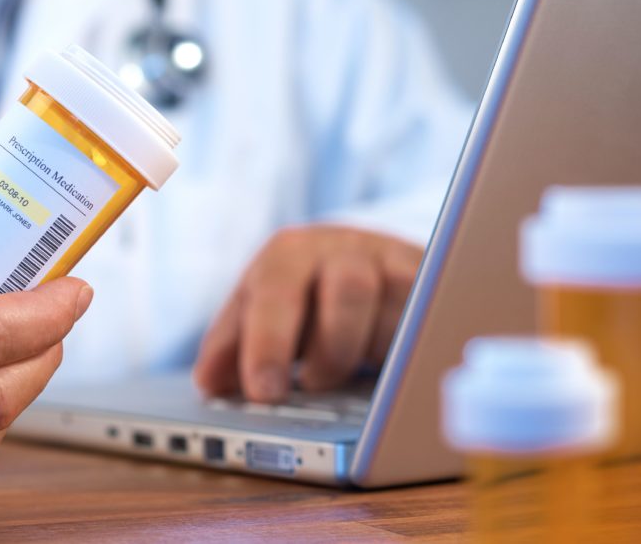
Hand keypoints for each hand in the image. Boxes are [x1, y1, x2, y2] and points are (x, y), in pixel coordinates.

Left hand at [193, 226, 421, 402]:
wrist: (369, 262)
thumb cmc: (304, 294)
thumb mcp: (262, 311)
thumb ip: (232, 343)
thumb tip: (207, 382)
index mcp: (289, 253)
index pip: (275, 291)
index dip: (267, 343)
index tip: (263, 391)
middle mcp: (343, 249)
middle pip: (346, 288)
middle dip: (326, 348)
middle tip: (302, 388)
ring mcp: (392, 264)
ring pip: (389, 307)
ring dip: (358, 351)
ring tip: (337, 375)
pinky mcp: (432, 286)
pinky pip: (428, 320)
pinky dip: (406, 350)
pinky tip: (389, 370)